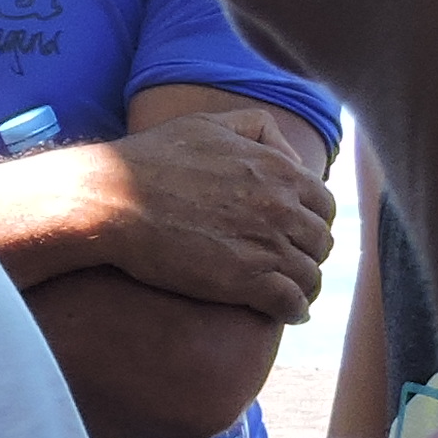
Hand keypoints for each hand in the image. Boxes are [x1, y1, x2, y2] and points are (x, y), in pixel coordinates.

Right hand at [97, 110, 335, 320]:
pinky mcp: (245, 281)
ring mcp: (266, 246)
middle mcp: (281, 208)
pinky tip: (288, 313)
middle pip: (320, 241)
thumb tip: (288, 152)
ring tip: (291, 293)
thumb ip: (255, 128)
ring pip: (310, 275)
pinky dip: (294, 310)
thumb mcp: (209, 124)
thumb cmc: (153, 159)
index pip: (324, 204)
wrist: (113, 200)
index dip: (313, 219)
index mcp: (278, 171)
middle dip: (309, 253)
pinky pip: (291, 303)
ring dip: (304, 286)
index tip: (298, 231)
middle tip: (291, 262)